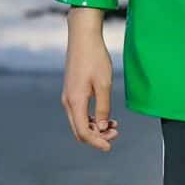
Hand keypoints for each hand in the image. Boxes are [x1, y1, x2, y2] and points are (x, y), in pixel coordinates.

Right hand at [60, 9, 119, 150]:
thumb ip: (103, 108)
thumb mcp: (104, 84)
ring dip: (95, 127)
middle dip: (97, 136)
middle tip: (116, 133)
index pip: (83, 132)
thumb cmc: (95, 58)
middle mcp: (68, 101)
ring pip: (79, 122)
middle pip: (79, 130)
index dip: (96, 142)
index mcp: (75, 101)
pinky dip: (91, 118)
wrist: (83, 37)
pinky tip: (104, 116)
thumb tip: (101, 128)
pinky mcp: (72, 91)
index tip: (110, 146)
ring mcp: (68, 96)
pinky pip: (79, 112)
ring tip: (114, 125)